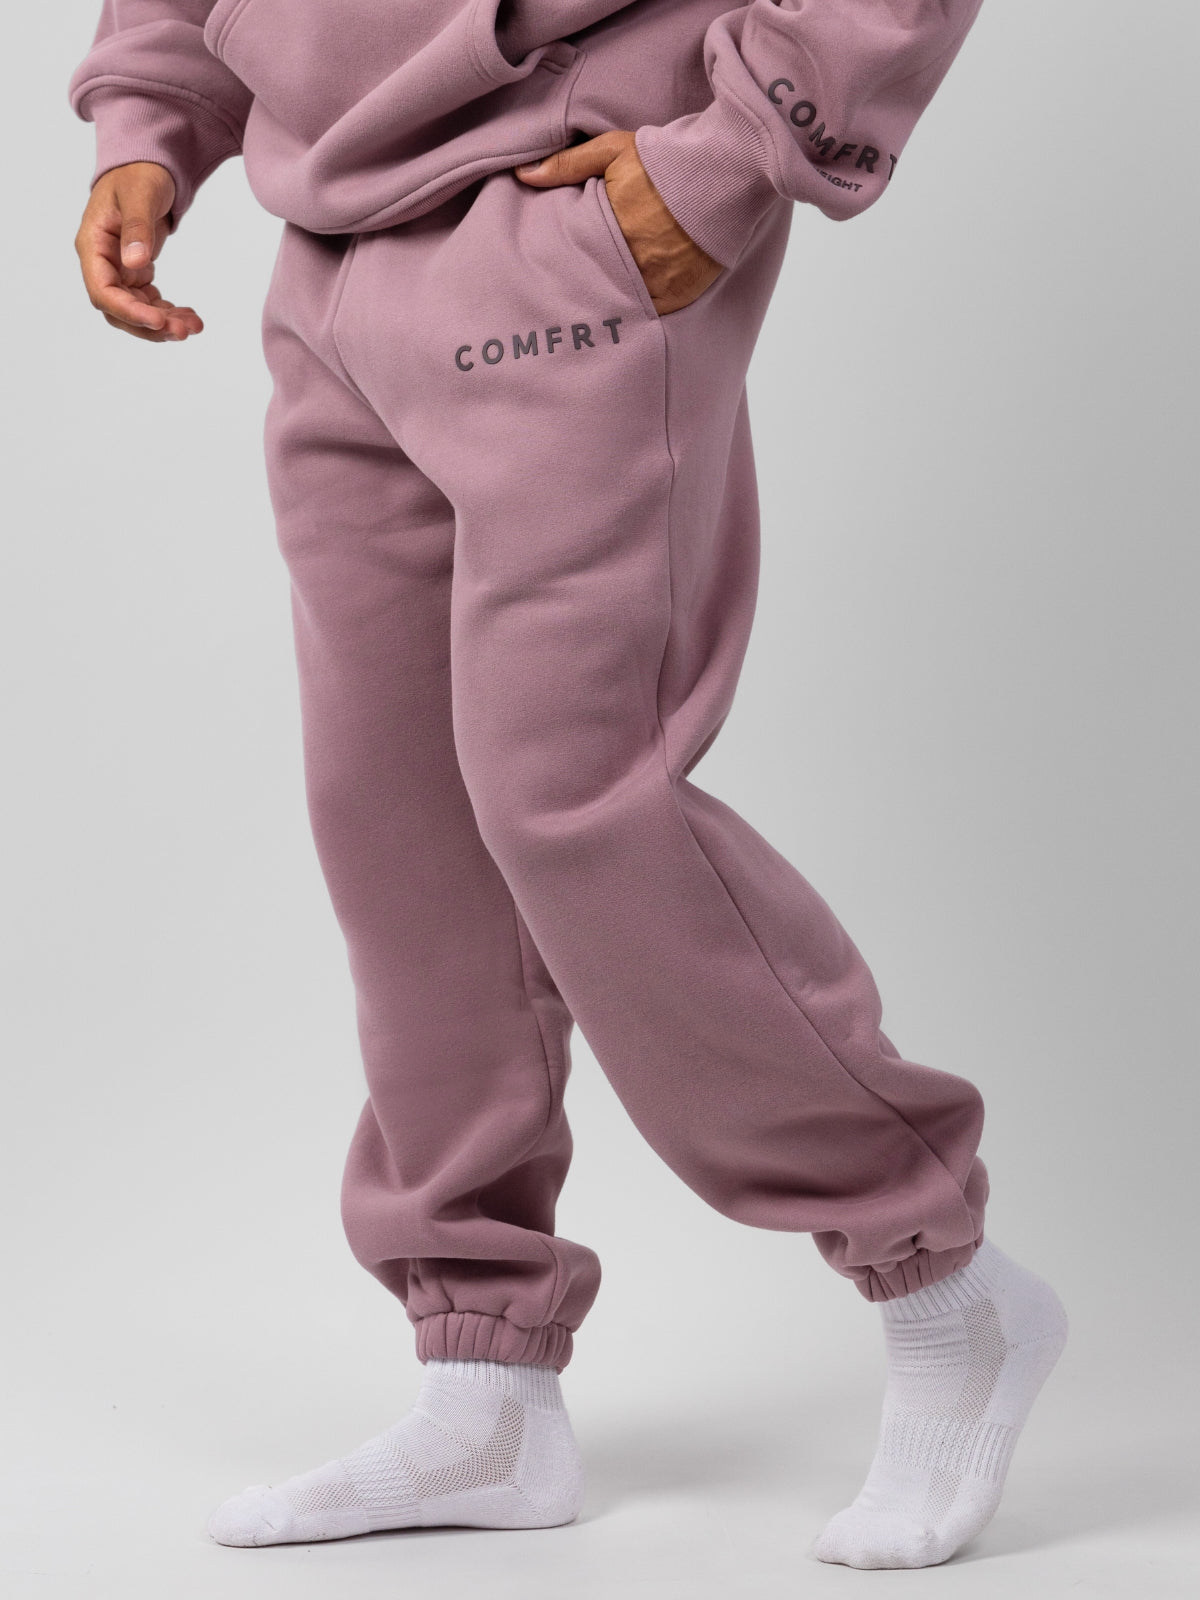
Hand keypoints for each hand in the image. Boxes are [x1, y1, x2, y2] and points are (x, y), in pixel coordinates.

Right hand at [74, 161, 202, 341]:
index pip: (103, 292)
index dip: (128, 311)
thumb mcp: (139, 194)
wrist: (146, 168)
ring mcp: (119, 271)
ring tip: (194, 326)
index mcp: (93, 245)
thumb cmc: (139, 174)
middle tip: (184, 331)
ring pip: (137, 312)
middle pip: (119, 311)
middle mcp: (102, 264)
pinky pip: (150, 304)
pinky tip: (191, 316)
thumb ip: (137, 227)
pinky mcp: (136, 275)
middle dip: (150, 326)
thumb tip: (135, 262)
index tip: (158, 321)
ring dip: (164, 324)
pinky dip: (170, 313)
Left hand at [515, 130, 721, 315]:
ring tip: (597, 307)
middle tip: (568, 301)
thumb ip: (567, 165)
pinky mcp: (677, 297)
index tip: (553, 272)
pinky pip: (650, 315)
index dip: (562, 267)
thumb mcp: (613, 151)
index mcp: (606, 231)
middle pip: (594, 287)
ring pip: (619, 306)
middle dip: (584, 290)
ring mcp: (654, 285)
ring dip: (610, 304)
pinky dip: (639, 312)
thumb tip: (523, 174)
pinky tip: (627, 312)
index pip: (572, 260)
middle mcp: (628, 264)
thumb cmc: (664, 161)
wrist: (723, 175)